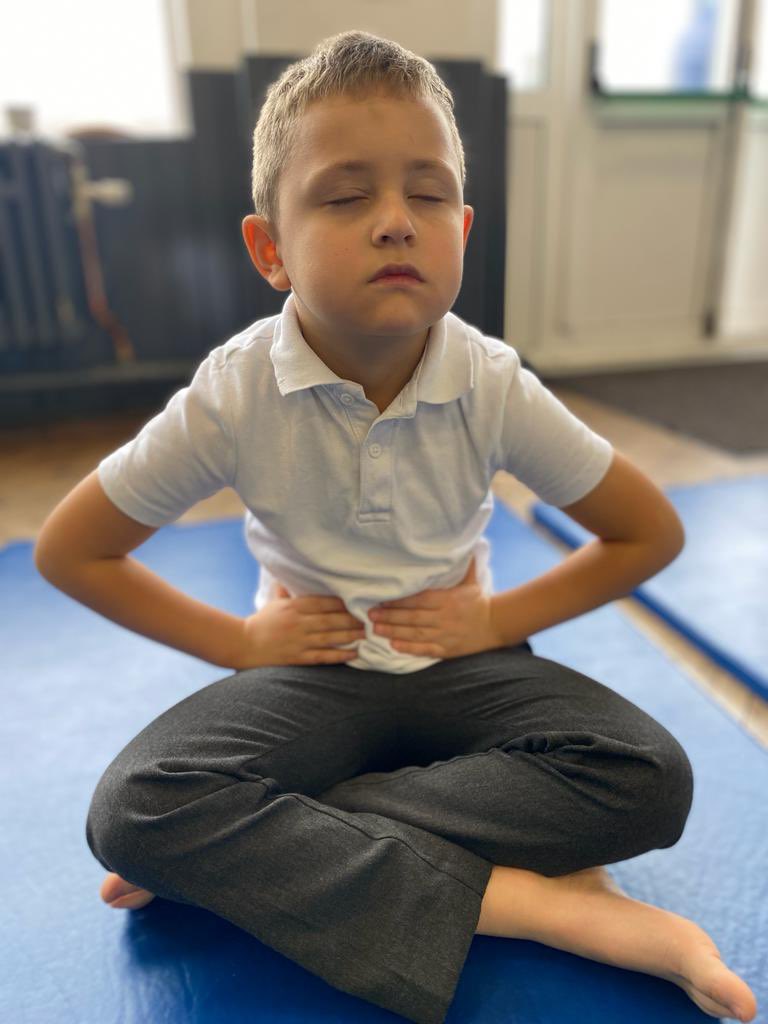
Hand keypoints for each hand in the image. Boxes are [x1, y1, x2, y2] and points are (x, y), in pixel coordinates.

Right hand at [237, 585, 365, 667]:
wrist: (243, 644)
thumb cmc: (261, 622)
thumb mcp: (275, 602)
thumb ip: (288, 589)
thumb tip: (296, 573)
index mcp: (294, 606)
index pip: (323, 602)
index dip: (343, 603)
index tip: (358, 602)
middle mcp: (298, 623)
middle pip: (330, 620)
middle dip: (352, 619)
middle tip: (370, 619)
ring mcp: (298, 641)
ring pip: (330, 637)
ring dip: (350, 635)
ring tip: (366, 634)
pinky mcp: (298, 657)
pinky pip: (323, 656)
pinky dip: (340, 655)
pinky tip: (355, 653)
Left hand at [368, 557, 506, 659]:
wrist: (496, 625)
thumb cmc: (478, 601)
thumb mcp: (471, 580)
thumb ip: (463, 564)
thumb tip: (463, 543)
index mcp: (448, 600)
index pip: (419, 600)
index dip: (398, 601)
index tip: (381, 600)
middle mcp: (445, 618)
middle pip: (413, 617)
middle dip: (390, 616)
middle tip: (370, 615)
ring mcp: (445, 635)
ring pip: (415, 634)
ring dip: (394, 632)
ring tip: (376, 629)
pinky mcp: (447, 650)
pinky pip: (425, 650)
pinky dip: (409, 648)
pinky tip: (394, 645)